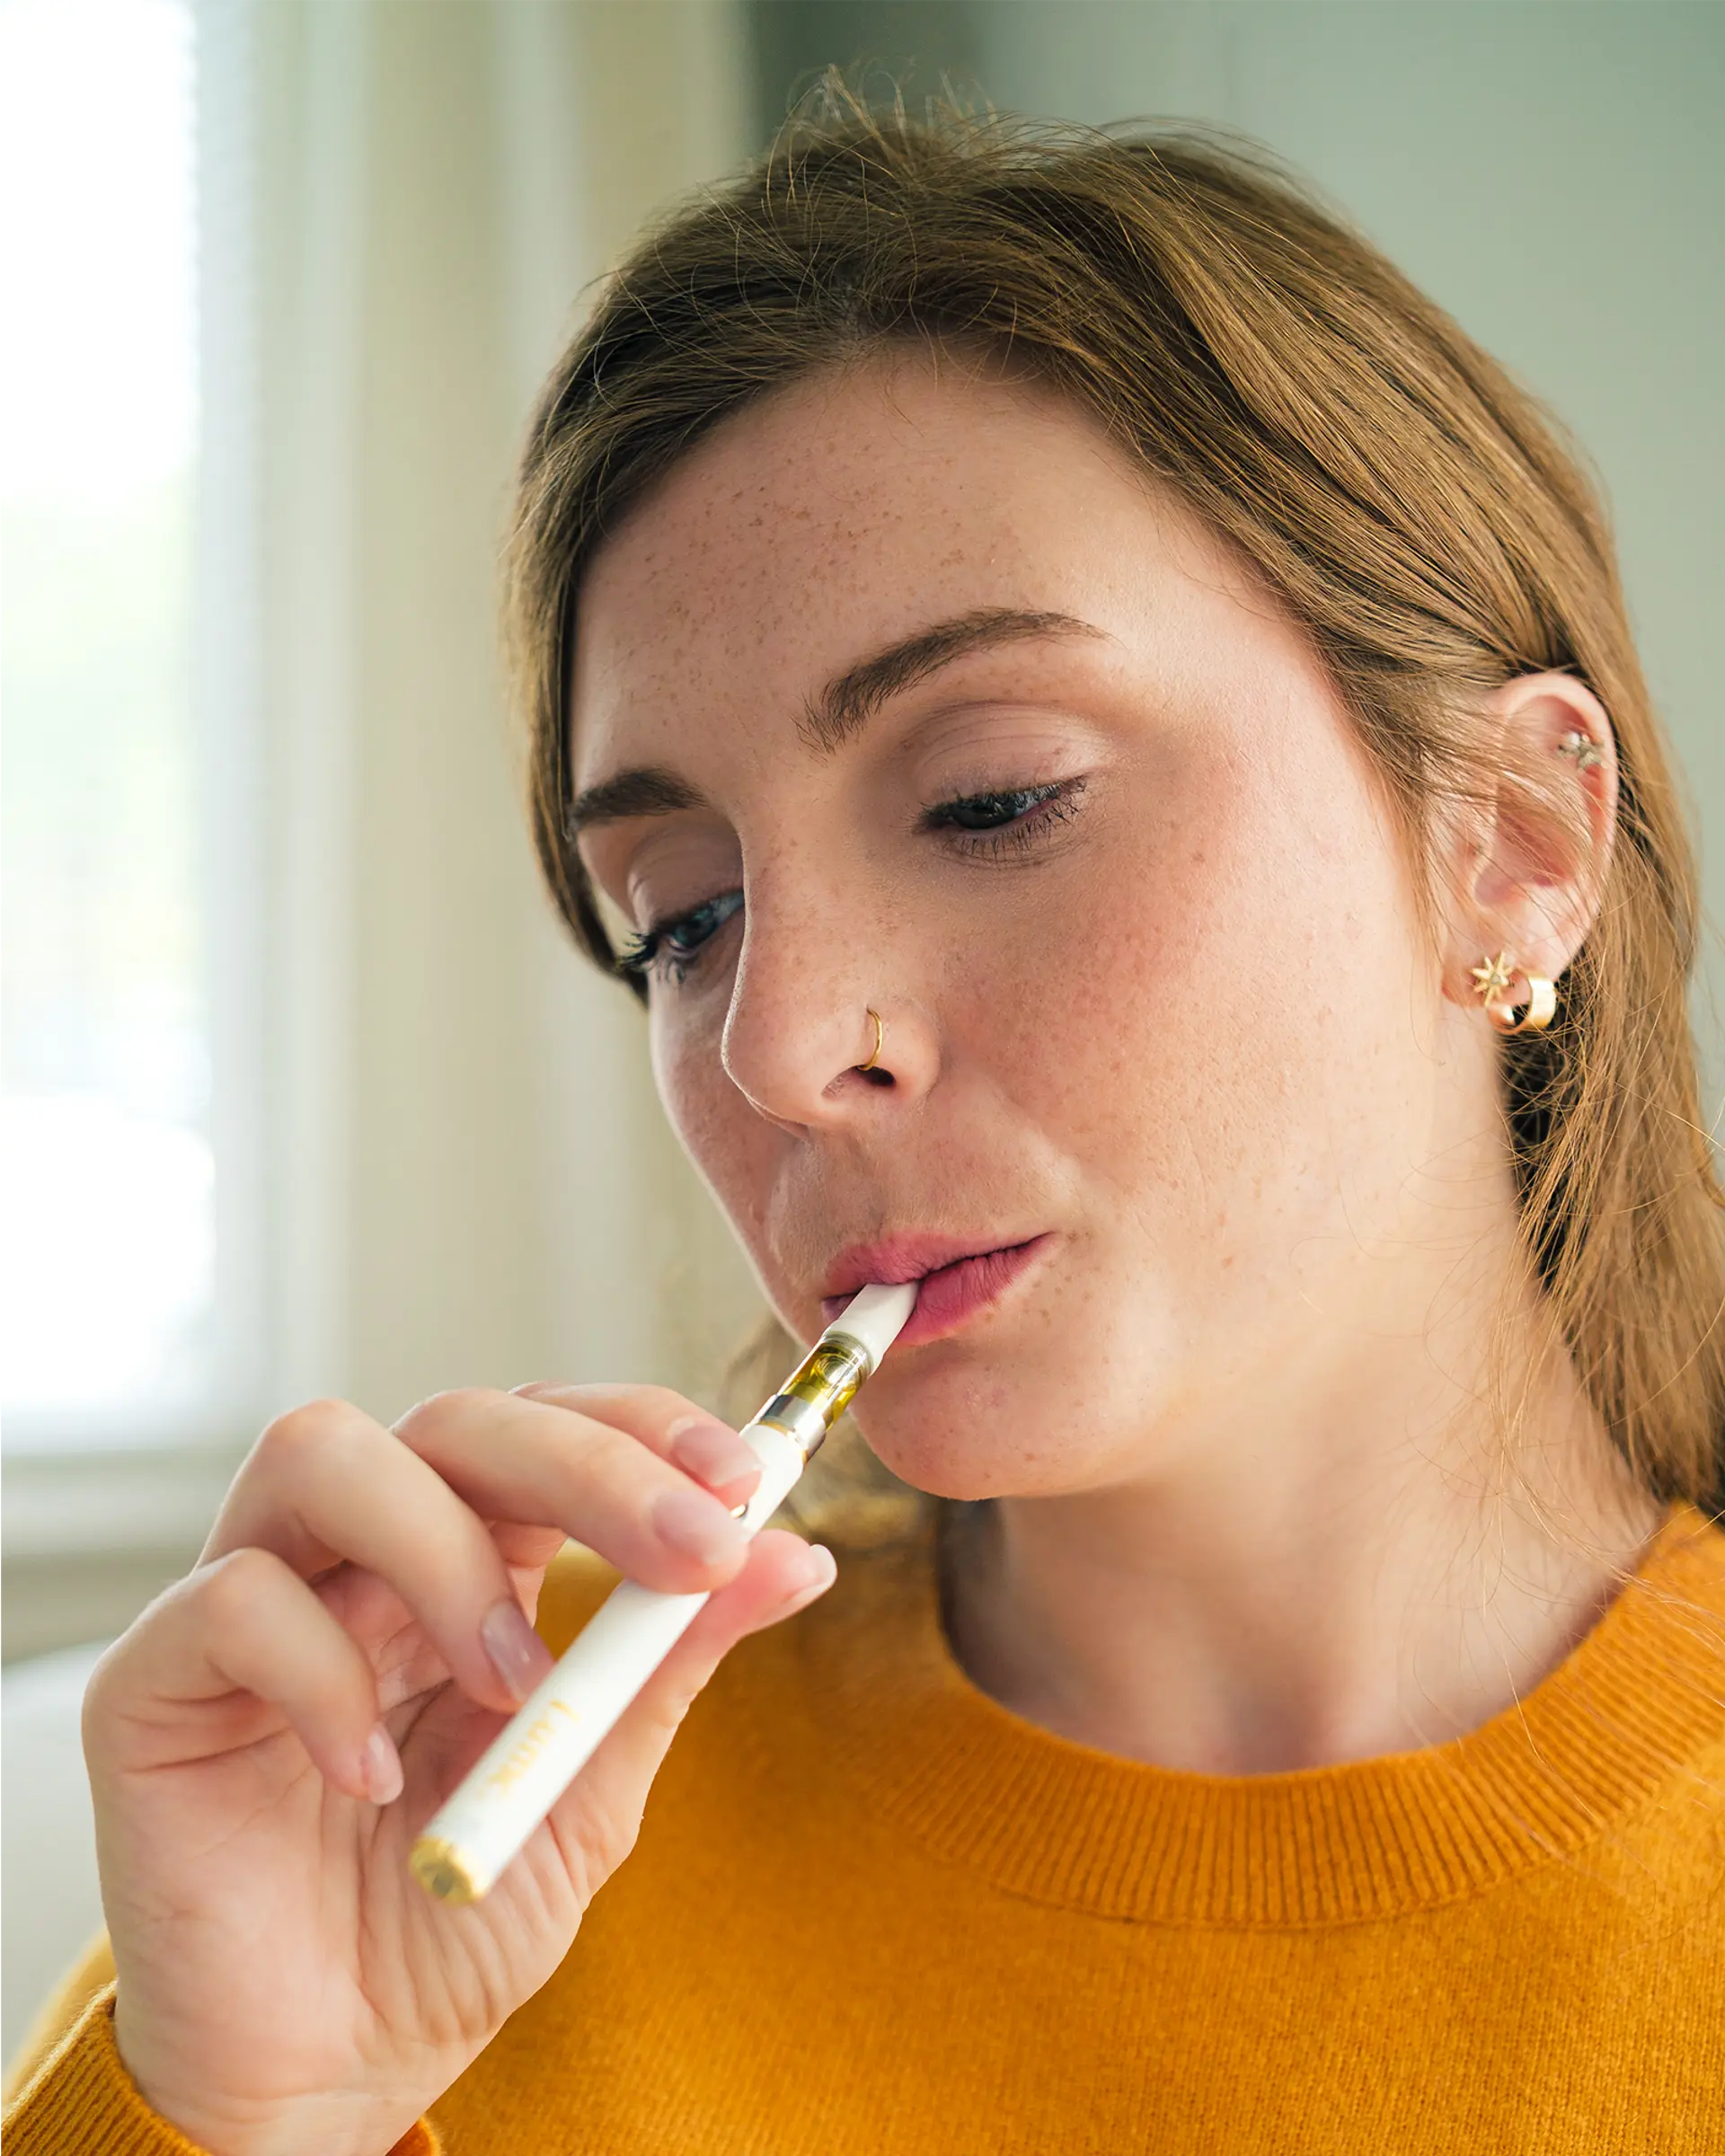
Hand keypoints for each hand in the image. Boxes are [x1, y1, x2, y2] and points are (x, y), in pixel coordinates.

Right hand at [82, 1383, 831, 2155]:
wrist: (328, 2074)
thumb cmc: (454, 1921)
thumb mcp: (594, 1787)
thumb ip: (668, 1663)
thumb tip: (797, 1555)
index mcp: (466, 1556)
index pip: (546, 1425)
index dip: (641, 1427)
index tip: (745, 1481)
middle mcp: (359, 1551)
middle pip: (453, 1416)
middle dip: (587, 1465)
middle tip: (687, 1548)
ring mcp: (252, 1597)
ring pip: (323, 1451)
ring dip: (446, 1552)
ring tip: (508, 1681)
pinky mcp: (156, 1679)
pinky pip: (230, 1601)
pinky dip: (323, 1672)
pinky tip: (377, 1775)